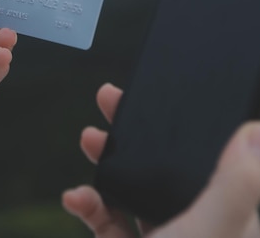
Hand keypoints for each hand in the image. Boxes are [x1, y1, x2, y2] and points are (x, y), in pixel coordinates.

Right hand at [62, 83, 259, 237]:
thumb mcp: (211, 232)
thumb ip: (236, 184)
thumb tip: (255, 132)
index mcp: (229, 219)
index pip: (211, 157)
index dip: (186, 123)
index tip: (157, 93)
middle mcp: (201, 228)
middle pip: (167, 167)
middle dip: (135, 132)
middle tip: (110, 100)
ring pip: (137, 190)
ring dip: (108, 164)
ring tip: (88, 139)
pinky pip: (111, 224)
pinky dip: (91, 208)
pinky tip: (75, 197)